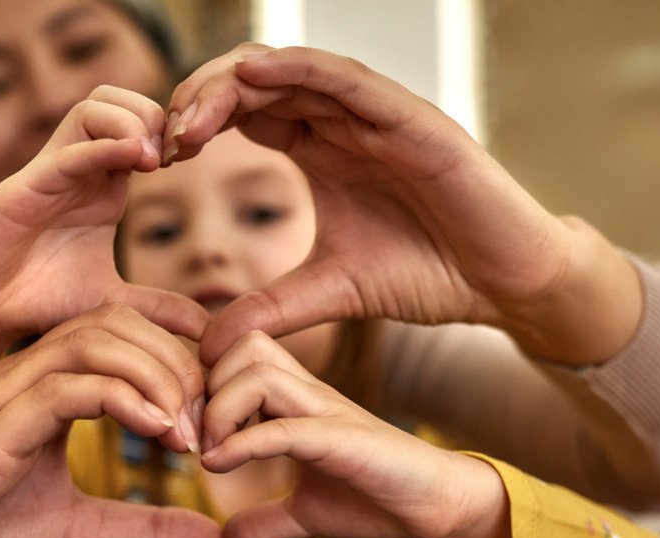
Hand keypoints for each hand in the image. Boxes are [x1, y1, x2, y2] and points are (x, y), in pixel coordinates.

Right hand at [0, 85, 209, 424]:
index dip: (171, 132)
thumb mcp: (112, 301)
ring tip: (153, 159)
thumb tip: (206, 328)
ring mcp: (49, 174)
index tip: (193, 162)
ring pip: (92, 109)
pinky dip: (99, 147)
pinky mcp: (22, 191)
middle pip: (118, 99)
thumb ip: (157, 307)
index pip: (140, 123)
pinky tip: (133, 158)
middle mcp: (78, 170)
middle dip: (154, 115)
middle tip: (174, 154)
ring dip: (130, 122)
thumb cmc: (39, 299)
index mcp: (102, 185)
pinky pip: (64, 154)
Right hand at [0, 305, 221, 537]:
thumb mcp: (75, 531)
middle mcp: (21, 377)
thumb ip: (142, 527)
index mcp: (41, 390)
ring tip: (186, 431)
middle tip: (208, 423)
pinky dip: (122, 398)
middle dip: (176, 365)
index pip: (120, 339)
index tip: (210, 421)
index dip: (176, 367)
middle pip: (115, 325)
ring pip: (94, 339)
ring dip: (155, 377)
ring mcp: (1, 393)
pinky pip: (66, 384)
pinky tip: (155, 431)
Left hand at [164, 46, 640, 366]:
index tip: (156, 159)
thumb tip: (206, 345)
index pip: (244, 114)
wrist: (503, 287)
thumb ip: (267, 310)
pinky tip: (253, 72)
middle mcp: (343, 123)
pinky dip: (301, 70)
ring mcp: (378, 117)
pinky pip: (349, 81)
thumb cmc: (427, 276)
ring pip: (294, 74)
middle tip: (161, 137)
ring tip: (190, 109)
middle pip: (256, 86)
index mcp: (319, 150)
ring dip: (235, 84)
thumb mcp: (327, 293)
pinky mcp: (414, 121)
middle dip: (201, 101)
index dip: (195, 125)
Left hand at [201, 331, 510, 537]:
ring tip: (210, 453)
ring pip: (257, 372)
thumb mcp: (304, 512)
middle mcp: (308, 393)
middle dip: (204, 387)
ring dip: (220, 411)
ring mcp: (326, 411)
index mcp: (296, 398)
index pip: (235, 353)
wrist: (434, 506)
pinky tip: (219, 466)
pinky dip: (241, 445)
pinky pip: (282, 428)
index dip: (201, 384)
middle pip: (241, 346)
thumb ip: (263, 520)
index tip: (188, 432)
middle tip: (194, 437)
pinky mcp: (342, 439)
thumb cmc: (375, 497)